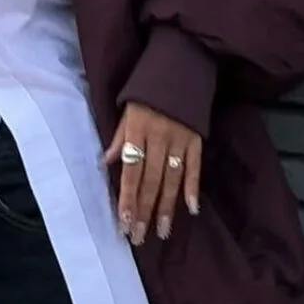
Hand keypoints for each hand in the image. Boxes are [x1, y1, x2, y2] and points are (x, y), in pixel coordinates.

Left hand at [104, 102, 201, 245]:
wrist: (180, 67)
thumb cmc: (147, 92)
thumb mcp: (127, 110)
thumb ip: (119, 137)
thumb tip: (107, 162)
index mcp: (138, 131)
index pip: (131, 171)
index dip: (127, 198)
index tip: (124, 222)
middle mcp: (159, 139)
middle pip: (151, 181)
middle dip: (144, 211)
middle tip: (139, 237)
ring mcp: (180, 140)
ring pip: (172, 180)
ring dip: (166, 207)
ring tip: (162, 231)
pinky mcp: (196, 140)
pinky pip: (195, 167)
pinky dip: (193, 187)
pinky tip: (190, 209)